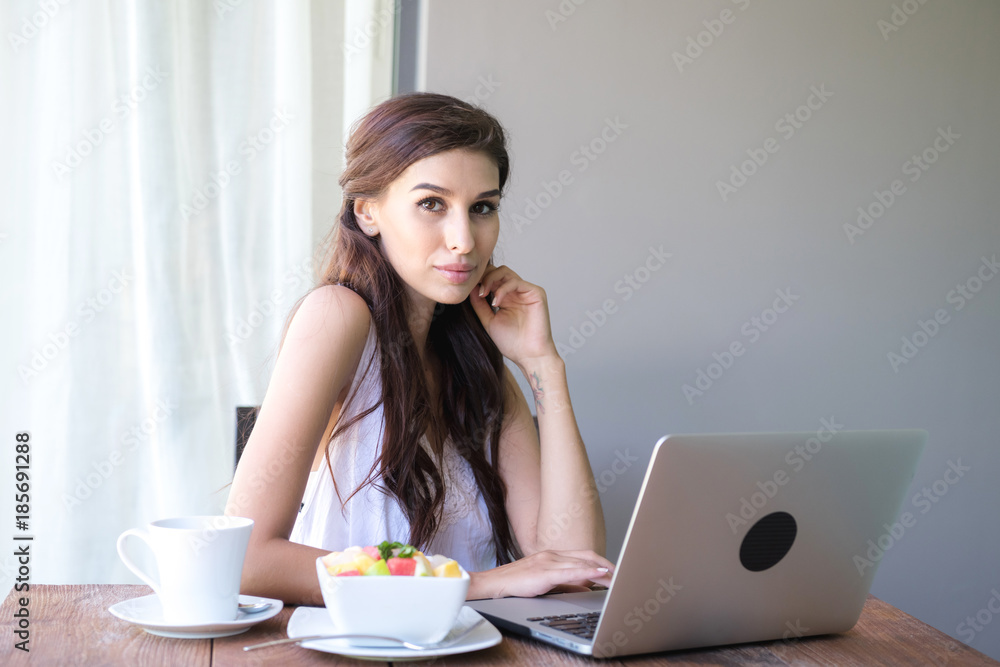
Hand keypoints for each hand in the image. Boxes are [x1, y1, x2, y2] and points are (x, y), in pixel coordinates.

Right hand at [467, 550, 614, 599]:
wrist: (494, 583)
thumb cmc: (517, 583)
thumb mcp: (546, 582)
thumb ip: (567, 584)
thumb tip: (587, 588)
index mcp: (553, 555)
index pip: (584, 555)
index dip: (601, 561)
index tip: (615, 570)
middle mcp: (552, 555)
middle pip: (587, 557)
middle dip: (607, 565)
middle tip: (622, 574)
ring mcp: (548, 561)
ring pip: (581, 563)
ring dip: (602, 570)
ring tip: (617, 577)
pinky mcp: (544, 572)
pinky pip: (571, 571)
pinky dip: (588, 571)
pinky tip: (600, 574)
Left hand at [470, 265, 557, 365]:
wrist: (529, 356)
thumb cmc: (512, 343)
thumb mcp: (489, 321)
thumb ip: (480, 305)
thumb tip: (470, 289)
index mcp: (506, 297)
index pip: (491, 278)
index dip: (479, 280)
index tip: (468, 290)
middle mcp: (516, 292)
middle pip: (497, 271)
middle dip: (484, 277)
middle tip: (476, 290)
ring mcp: (526, 291)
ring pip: (505, 272)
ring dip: (491, 280)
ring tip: (483, 294)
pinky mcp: (536, 293)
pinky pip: (516, 282)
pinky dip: (503, 289)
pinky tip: (496, 302)